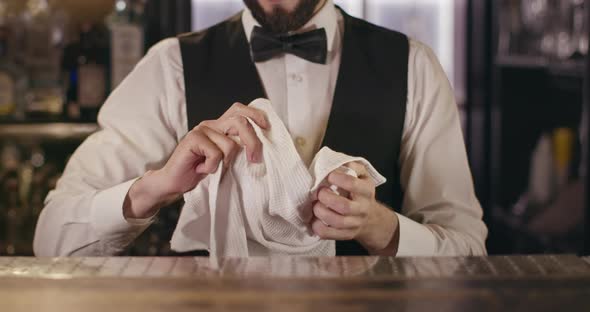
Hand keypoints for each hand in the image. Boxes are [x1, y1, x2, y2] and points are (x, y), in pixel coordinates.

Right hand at [124, 102, 268, 218]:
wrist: (174, 182)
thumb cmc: (199, 172)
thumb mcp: (224, 159)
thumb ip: (236, 148)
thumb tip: (260, 148)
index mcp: (219, 126)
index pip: (238, 110)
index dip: (254, 115)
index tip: (267, 127)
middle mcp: (210, 125)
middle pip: (239, 122)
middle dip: (252, 142)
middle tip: (254, 159)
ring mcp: (201, 130)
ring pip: (229, 144)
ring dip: (226, 162)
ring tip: (214, 169)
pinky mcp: (192, 139)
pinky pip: (216, 153)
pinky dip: (213, 166)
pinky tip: (202, 169)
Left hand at [310, 162, 399, 253]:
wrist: (371, 219)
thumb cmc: (360, 192)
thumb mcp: (363, 176)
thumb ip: (353, 166)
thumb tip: (337, 162)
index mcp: (366, 191)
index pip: (353, 185)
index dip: (338, 179)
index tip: (329, 176)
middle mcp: (362, 209)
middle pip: (344, 206)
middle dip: (327, 198)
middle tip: (319, 192)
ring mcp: (354, 224)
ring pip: (336, 222)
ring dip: (321, 212)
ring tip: (316, 204)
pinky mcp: (345, 235)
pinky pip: (329, 234)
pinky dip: (318, 227)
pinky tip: (315, 219)